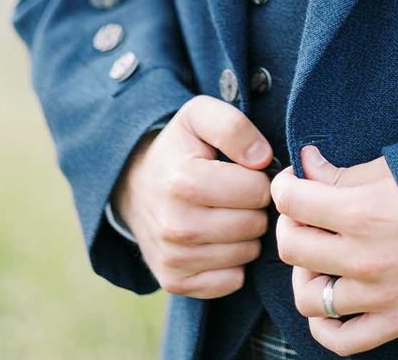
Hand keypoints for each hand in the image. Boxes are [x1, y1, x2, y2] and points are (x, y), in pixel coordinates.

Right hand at [113, 95, 272, 298]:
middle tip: (236, 193)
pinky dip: (234, 262)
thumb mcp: (200, 115)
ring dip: (246, 234)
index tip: (243, 172)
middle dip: (254, 207)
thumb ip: (233, 126)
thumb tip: (262, 159)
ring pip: (246, 254)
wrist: (135, 183)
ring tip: (226, 212)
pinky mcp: (174, 281)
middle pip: (254, 225)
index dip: (258, 178)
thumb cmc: (180, 148)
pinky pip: (232, 281)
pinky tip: (219, 239)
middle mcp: (175, 225)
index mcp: (184, 182)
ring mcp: (173, 258)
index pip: (257, 191)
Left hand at [271, 147, 397, 355]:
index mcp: (363, 212)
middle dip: (289, 226)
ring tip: (319, 259)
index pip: (292, 202)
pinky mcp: (397, 322)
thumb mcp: (391, 171)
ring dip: (305, 274)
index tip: (292, 184)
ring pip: (308, 297)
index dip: (284, 187)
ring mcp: (380, 296)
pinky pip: (341, 341)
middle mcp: (366, 257)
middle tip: (303, 218)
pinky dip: (325, 325)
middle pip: (291, 248)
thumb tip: (304, 164)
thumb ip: (341, 173)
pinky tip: (329, 301)